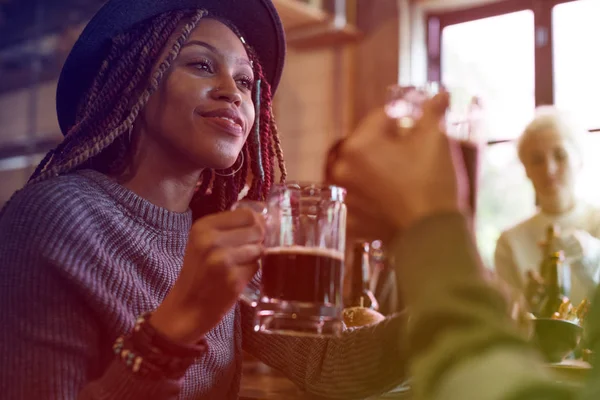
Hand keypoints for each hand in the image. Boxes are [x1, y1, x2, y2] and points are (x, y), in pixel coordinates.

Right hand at [150, 208, 264, 343]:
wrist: (186, 307)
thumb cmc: (198, 272)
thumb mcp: (203, 242)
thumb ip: (229, 228)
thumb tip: (264, 218)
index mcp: (203, 227)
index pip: (246, 214)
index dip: (257, 221)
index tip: (257, 230)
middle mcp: (211, 240)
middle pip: (256, 229)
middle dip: (258, 239)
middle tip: (247, 250)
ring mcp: (223, 260)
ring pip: (259, 248)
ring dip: (255, 256)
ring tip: (238, 264)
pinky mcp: (233, 279)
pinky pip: (256, 267)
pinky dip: (251, 271)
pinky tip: (236, 277)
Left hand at [328, 92, 468, 240]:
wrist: (433, 235)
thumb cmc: (432, 184)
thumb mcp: (435, 140)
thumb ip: (433, 112)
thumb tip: (440, 94)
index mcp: (357, 145)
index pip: (380, 117)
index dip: (403, 116)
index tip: (417, 122)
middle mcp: (342, 169)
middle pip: (367, 143)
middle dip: (389, 142)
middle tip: (413, 149)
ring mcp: (344, 196)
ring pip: (363, 169)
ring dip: (380, 167)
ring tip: (405, 173)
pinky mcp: (351, 219)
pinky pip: (361, 196)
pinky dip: (374, 193)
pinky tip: (393, 194)